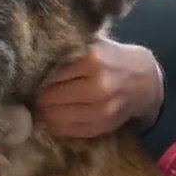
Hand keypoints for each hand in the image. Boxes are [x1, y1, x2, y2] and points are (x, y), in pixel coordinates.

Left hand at [35, 37, 164, 138]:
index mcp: (93, 60)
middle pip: (49, 98)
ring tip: (41, 105)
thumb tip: (31, 58)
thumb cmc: (113, 59)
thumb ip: (67, 49)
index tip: (29, 77)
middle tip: (32, 93)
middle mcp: (98, 86)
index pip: (49, 73)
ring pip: (55, 117)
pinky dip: (56, 125)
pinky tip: (53, 117)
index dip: (36, 76)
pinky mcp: (102, 127)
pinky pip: (68, 131)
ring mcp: (101, 110)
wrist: (146, 81)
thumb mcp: (94, 45)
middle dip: (38, 96)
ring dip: (44, 112)